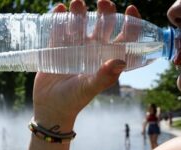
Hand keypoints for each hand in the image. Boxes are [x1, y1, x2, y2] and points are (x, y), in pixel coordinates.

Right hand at [33, 0, 140, 130]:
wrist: (49, 107)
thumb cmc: (73, 100)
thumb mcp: (89, 88)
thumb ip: (104, 77)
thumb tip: (120, 61)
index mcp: (106, 59)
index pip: (124, 38)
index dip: (130, 22)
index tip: (130, 8)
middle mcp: (93, 50)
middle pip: (103, 26)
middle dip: (104, 12)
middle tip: (103, 2)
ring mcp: (74, 48)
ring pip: (80, 24)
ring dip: (79, 12)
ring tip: (76, 3)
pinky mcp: (56, 48)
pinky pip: (58, 29)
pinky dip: (58, 18)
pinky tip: (58, 9)